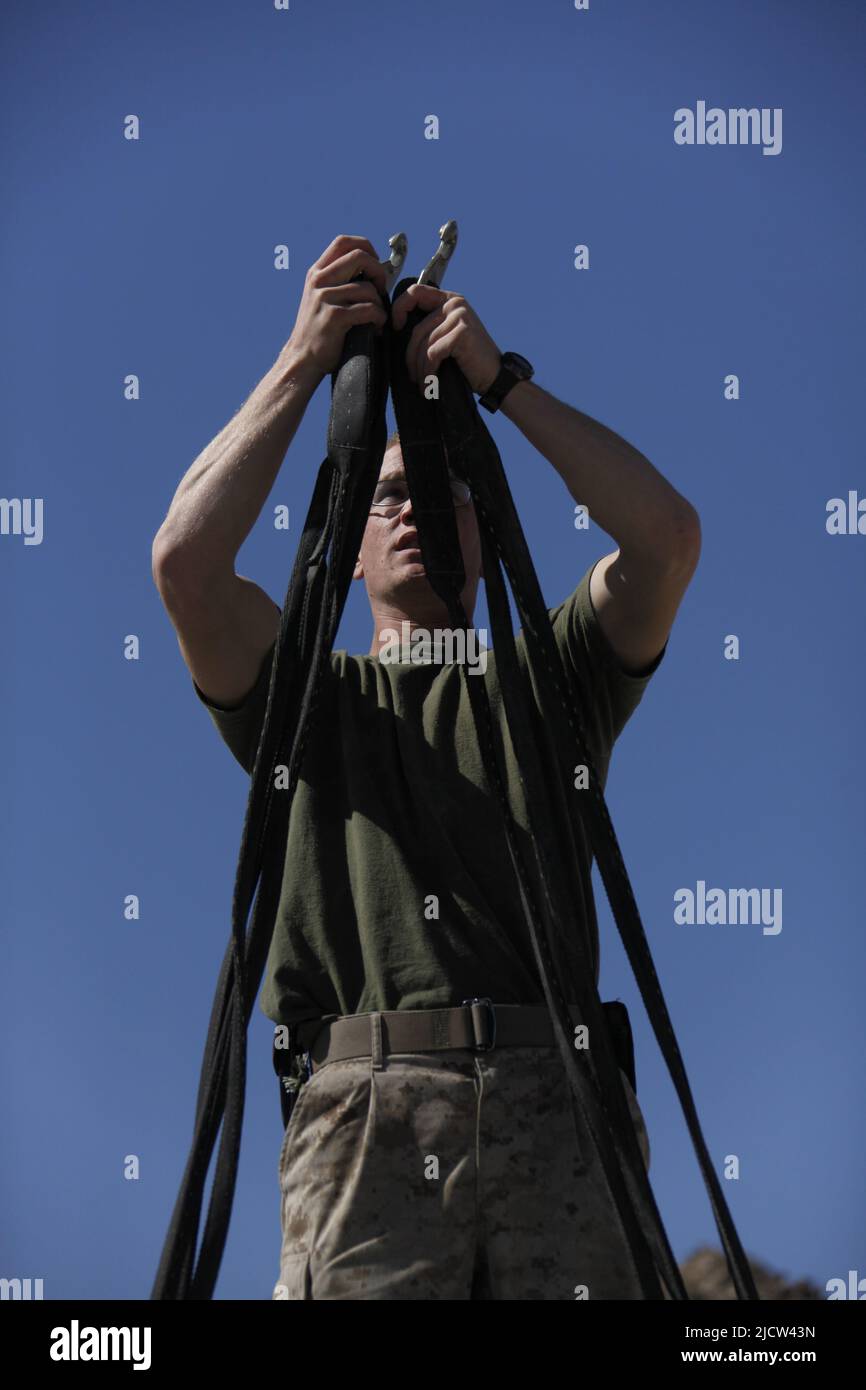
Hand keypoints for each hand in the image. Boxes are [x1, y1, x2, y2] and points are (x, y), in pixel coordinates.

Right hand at [278, 235, 388, 381]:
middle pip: (360, 256)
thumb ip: (340, 281)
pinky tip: (375, 328)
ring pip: (368, 289)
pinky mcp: (334, 317)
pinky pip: (369, 309)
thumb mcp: (322, 298)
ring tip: (377, 318)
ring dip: (380, 304)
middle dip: (379, 272)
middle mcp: (318, 281)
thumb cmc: (320, 331)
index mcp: (317, 272)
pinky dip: (379, 319)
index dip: (366, 247)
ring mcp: (324, 298)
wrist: (302, 359)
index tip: (375, 265)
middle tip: (381, 290)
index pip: (344, 242)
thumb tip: (374, 268)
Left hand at [391, 283, 501, 395]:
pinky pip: (433, 354)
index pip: (415, 292)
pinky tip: (431, 384)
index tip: (395, 328)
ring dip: (420, 369)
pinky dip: (429, 373)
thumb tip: (396, 330)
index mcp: (450, 300)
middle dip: (411, 357)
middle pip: (417, 329)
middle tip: (413, 376)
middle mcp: (455, 303)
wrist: (496, 377)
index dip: (399, 308)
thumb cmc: (469, 361)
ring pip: (424, 345)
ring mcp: (460, 316)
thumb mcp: (448, 336)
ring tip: (422, 384)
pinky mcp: (462, 332)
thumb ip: (431, 326)